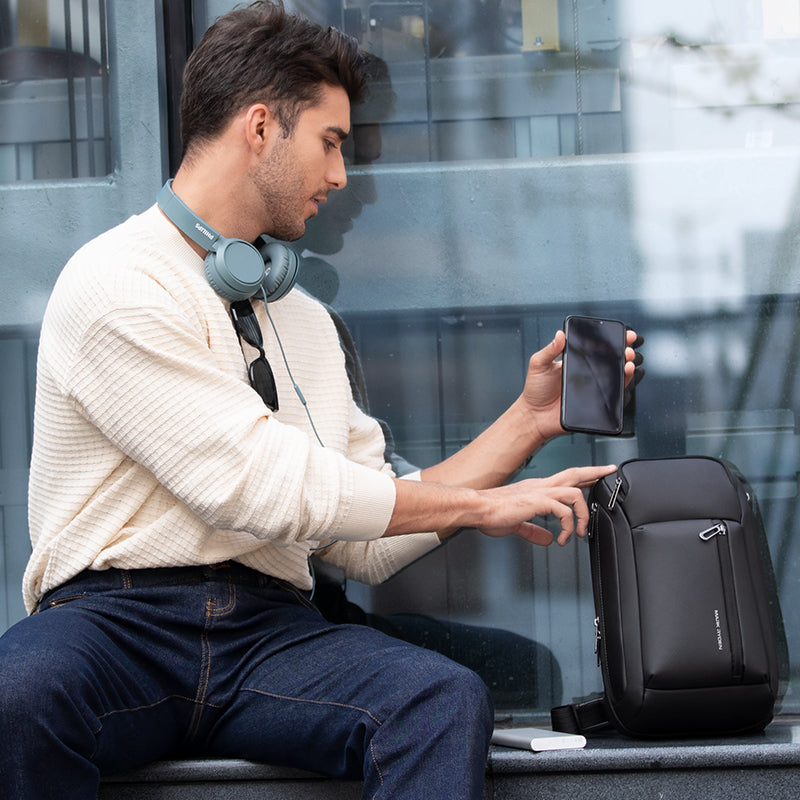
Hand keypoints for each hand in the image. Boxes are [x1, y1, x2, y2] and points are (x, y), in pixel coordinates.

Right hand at [476, 464, 615, 546]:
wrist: (476, 508)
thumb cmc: (490, 513)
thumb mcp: (516, 524)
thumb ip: (533, 531)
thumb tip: (547, 538)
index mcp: (536, 488)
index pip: (565, 479)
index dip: (583, 477)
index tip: (597, 476)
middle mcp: (540, 486)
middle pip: (574, 474)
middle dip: (595, 472)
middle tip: (610, 472)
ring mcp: (539, 492)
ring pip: (574, 492)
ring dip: (584, 514)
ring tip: (581, 532)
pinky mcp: (537, 501)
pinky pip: (563, 511)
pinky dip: (569, 525)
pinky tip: (563, 538)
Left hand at [521, 328, 643, 441]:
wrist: (534, 416)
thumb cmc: (535, 391)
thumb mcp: (538, 365)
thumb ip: (549, 350)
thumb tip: (560, 334)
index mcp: (576, 362)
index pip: (597, 348)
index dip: (611, 340)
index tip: (623, 333)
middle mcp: (587, 374)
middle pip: (611, 361)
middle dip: (624, 352)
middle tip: (627, 348)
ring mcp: (592, 389)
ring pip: (616, 377)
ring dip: (626, 368)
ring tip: (628, 361)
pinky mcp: (595, 404)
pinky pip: (613, 396)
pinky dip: (622, 387)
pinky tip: (624, 378)